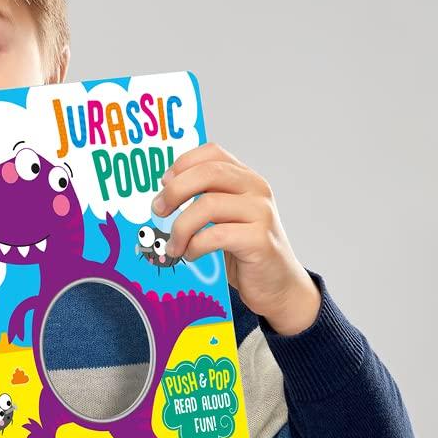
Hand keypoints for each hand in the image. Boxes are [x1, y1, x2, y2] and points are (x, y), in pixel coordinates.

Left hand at [152, 143, 320, 335]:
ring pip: (207, 205)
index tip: (163, 183)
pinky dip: (195, 246)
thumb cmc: (244, 251)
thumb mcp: (224, 218)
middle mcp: (256, 189)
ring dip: (180, 227)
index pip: (212, 152)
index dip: (182, 164)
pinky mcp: (260, 240)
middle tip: (158, 211)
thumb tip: (161, 196)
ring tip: (173, 246)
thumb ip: (204, 201)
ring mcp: (260, 213)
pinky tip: (191, 255)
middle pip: (208, 172)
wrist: (279, 285)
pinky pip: (215, 236)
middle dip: (174, 191)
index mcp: (245, 178)